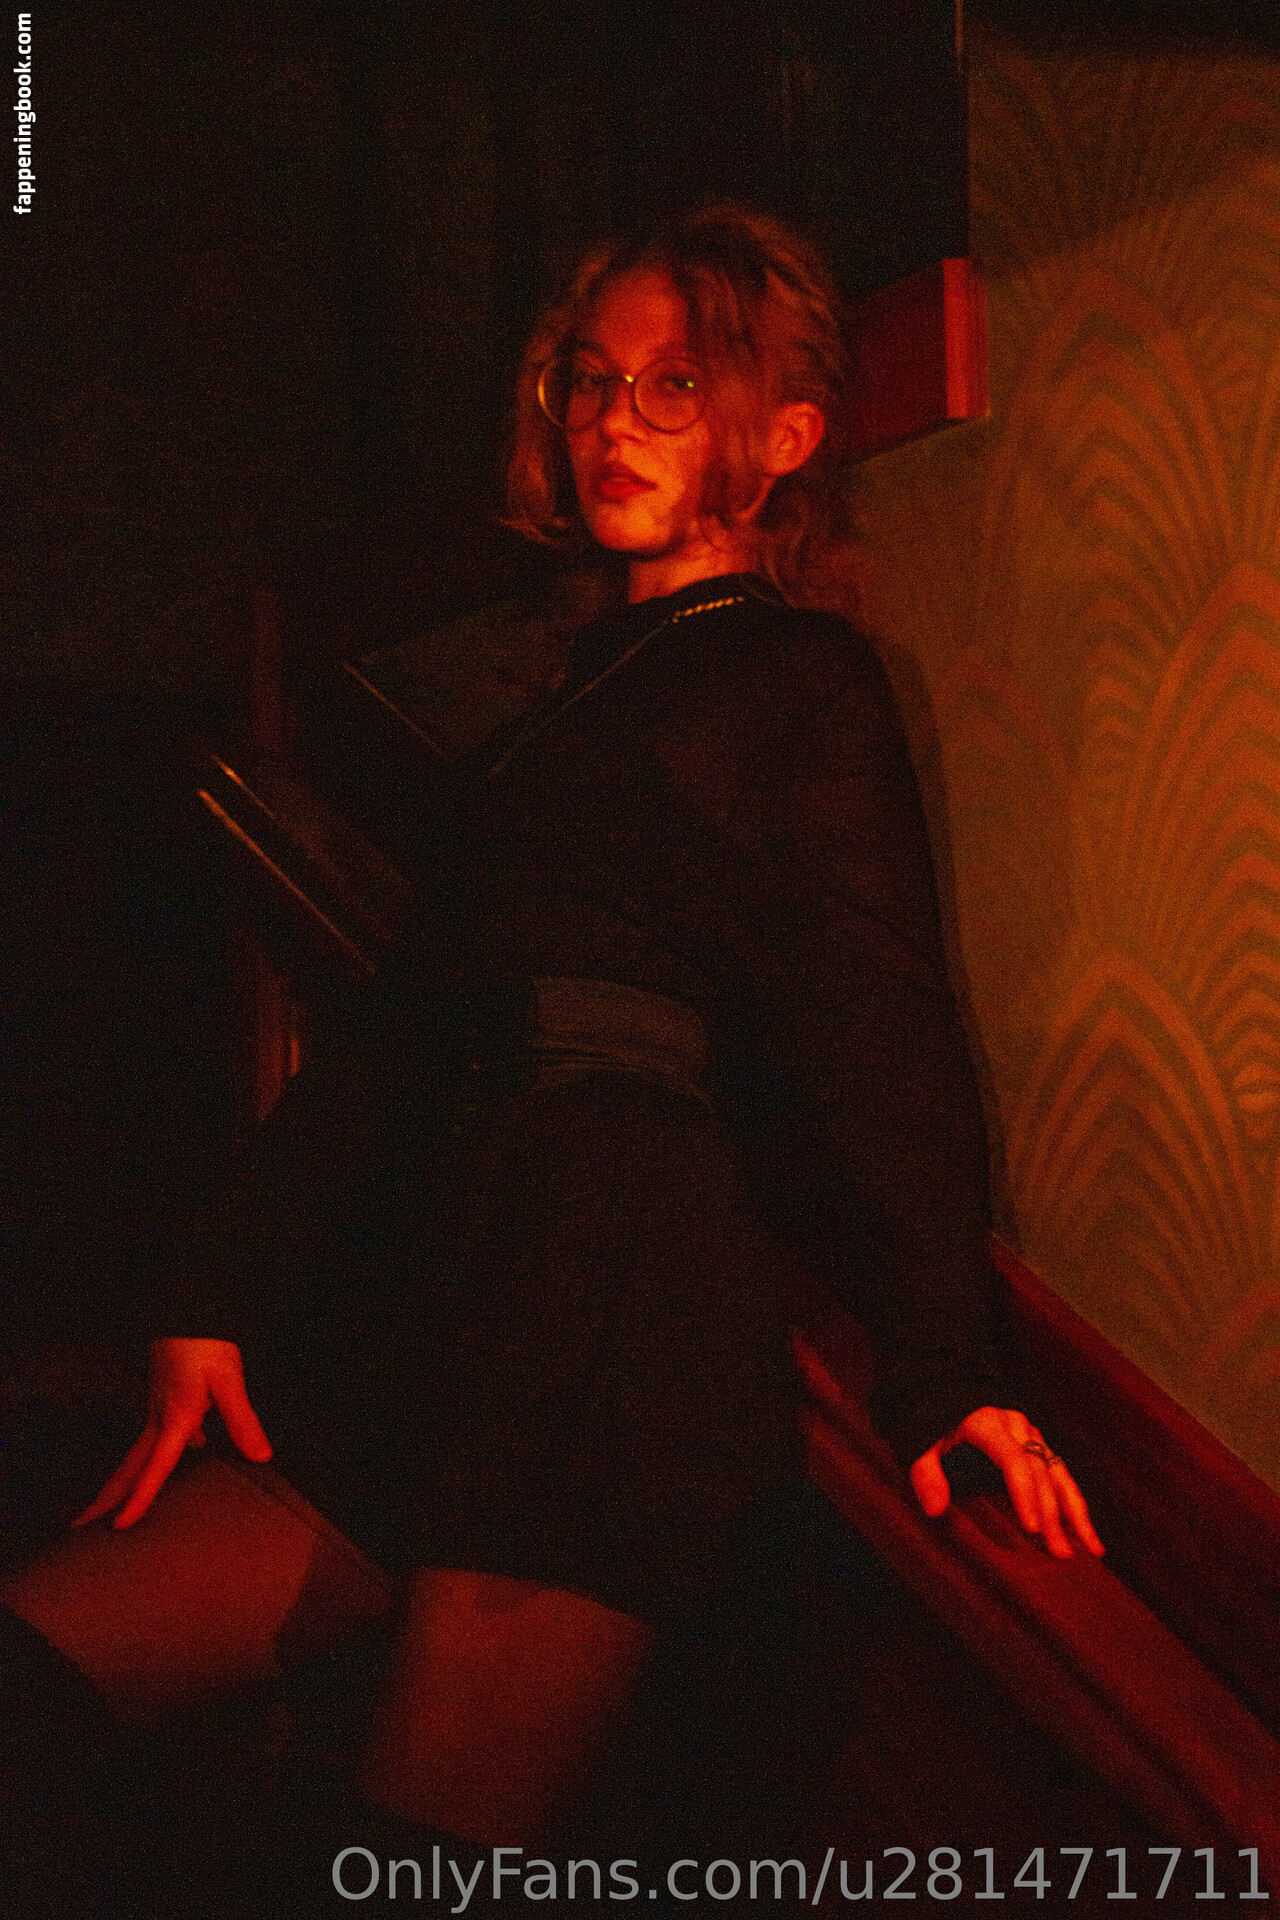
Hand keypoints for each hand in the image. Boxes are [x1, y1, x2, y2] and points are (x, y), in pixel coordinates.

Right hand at [73, 1338, 272, 1530]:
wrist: (189, 1309)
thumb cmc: (207, 1345)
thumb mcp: (229, 1381)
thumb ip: (242, 1421)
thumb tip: (260, 1457)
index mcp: (174, 1419)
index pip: (155, 1467)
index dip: (139, 1498)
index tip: (120, 1525)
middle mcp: (158, 1418)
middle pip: (128, 1465)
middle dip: (107, 1496)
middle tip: (80, 1524)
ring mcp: (156, 1407)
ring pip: (136, 1452)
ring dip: (122, 1478)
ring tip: (110, 1504)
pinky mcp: (162, 1398)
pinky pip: (150, 1437)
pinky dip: (145, 1457)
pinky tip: (168, 1456)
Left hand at [910, 1406, 1103, 1558]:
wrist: (947, 1394)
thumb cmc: (933, 1425)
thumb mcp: (920, 1444)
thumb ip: (926, 1474)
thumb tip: (935, 1510)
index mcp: (987, 1424)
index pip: (1014, 1461)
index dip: (1025, 1494)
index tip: (1032, 1528)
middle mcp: (1015, 1426)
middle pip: (1040, 1473)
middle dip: (1052, 1515)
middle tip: (1060, 1552)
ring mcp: (1030, 1434)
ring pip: (1060, 1474)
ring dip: (1076, 1513)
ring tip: (1093, 1549)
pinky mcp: (1038, 1444)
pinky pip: (1061, 1475)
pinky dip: (1075, 1504)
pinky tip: (1087, 1533)